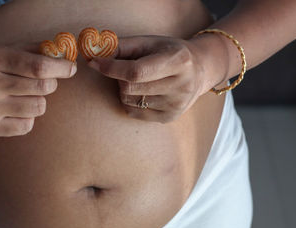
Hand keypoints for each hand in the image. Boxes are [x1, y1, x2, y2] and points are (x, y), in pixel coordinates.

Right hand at [0, 43, 76, 137]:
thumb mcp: (3, 51)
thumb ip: (32, 51)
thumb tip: (63, 56)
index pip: (37, 66)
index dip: (60, 68)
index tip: (71, 68)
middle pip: (42, 87)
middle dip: (51, 84)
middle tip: (45, 82)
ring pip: (38, 107)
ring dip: (39, 101)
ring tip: (25, 96)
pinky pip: (27, 126)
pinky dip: (28, 118)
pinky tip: (16, 110)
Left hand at [87, 36, 216, 122]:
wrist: (200, 70)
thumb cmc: (169, 52)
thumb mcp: (151, 42)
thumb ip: (124, 46)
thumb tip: (95, 55)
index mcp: (178, 61)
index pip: (137, 71)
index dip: (112, 68)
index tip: (95, 62)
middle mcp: (181, 86)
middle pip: (130, 88)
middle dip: (119, 78)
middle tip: (125, 69)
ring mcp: (176, 105)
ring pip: (129, 101)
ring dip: (125, 89)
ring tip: (140, 80)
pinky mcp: (169, 117)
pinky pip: (134, 112)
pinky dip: (130, 101)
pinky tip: (143, 91)